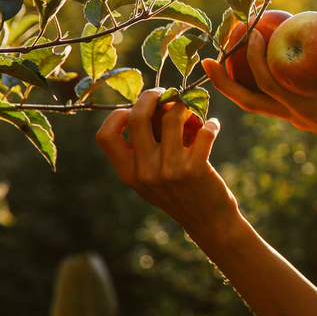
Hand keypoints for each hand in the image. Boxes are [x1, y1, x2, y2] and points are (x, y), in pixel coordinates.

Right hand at [96, 89, 238, 242]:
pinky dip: (211, 124)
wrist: (209, 222)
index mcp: (128, 174)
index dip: (117, 115)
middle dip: (151, 96)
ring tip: (193, 111)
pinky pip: (204, 131)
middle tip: (165, 93)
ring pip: (172, 117)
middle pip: (137, 117)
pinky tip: (212, 126)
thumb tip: (149, 106)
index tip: (134, 109)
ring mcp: (170, 170)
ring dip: (185, 107)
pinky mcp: (195, 168)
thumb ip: (142, 151)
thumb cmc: (180, 194)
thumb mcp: (150, 179)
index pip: (104, 136)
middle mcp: (145, 172)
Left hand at [202, 30, 316, 167]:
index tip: (251, 34)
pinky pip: (268, 97)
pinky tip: (255, 63)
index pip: (270, 84)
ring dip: (233, 84)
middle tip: (206, 60)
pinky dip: (254, 82)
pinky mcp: (299, 111)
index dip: (256, 60)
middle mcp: (293, 114)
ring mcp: (293, 114)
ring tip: (220, 61)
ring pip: (254, 101)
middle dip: (224, 83)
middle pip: (248, 101)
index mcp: (305, 110)